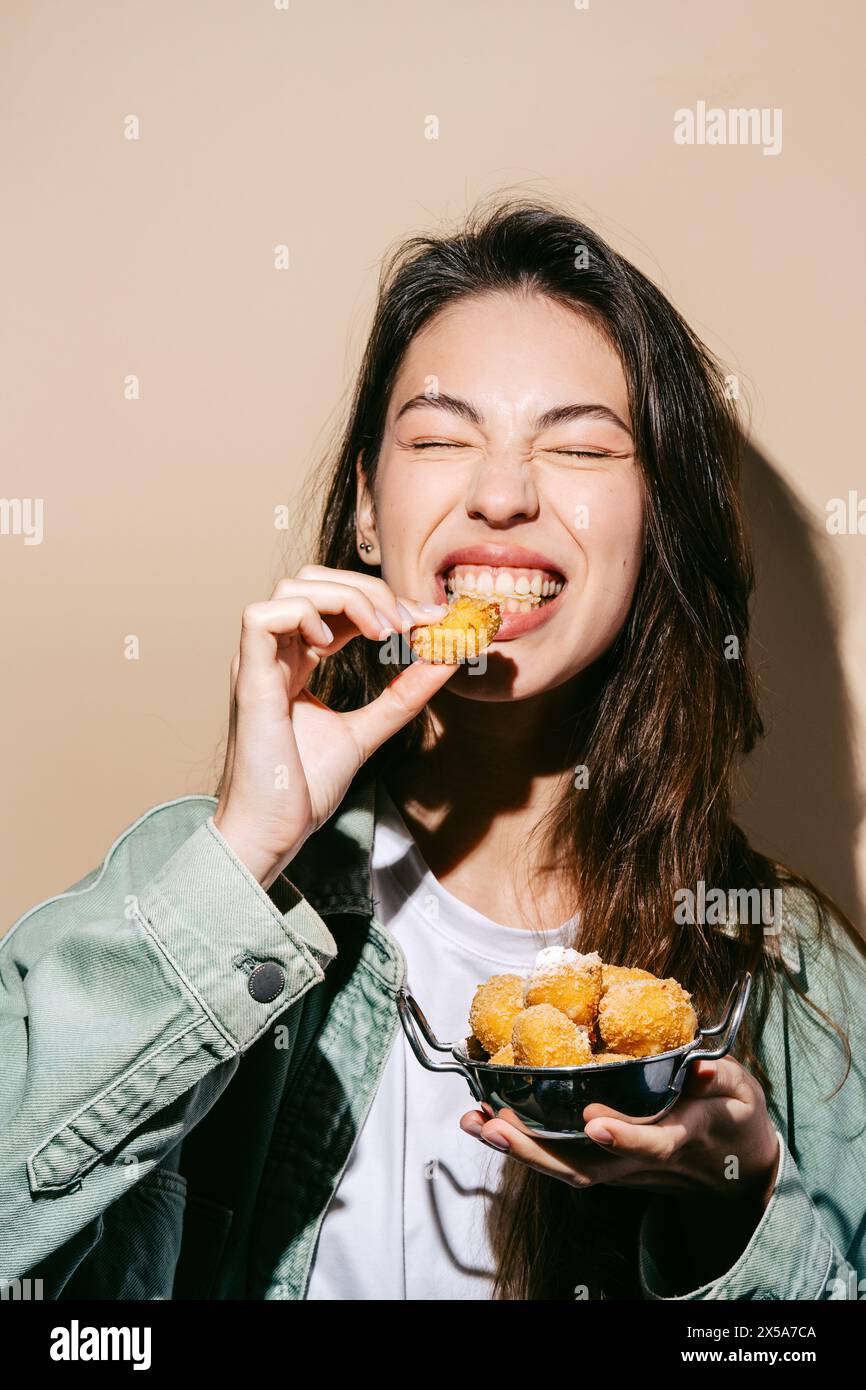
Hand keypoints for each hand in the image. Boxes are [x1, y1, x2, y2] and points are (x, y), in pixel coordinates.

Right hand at [213, 565, 450, 886]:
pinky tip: (333, 642)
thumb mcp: (367, 731)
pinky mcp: (247, 678)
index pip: (335, 604)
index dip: (382, 601)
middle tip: (410, 623)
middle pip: (313, 580)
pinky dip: (305, 614)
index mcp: (294, 662)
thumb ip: (402, 695)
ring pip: (292, 587)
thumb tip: (446, 658)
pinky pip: (262, 616)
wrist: (273, 832)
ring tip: (384, 632)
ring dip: (346, 597)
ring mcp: (257, 663)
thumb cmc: (304, 788)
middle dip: (369, 590)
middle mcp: (274, 655)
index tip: (430, 620)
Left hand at [460, 1057, 779, 1206]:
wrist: (734, 1166)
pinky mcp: (603, 1163)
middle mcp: (640, 1162)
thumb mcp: (741, 1093)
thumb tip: (703, 1070)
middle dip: (537, 1150)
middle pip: (586, 1167)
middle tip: (495, 1127)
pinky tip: (489, 1121)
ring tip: (475, 1122)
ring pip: (564, 1167)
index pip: (653, 1145)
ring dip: (517, 1149)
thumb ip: (723, 1080)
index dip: (626, 1138)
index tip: (595, 1123)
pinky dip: (522, 1144)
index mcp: (682, 1137)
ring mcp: (618, 1167)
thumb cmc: (732, 1117)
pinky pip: (559, 1159)